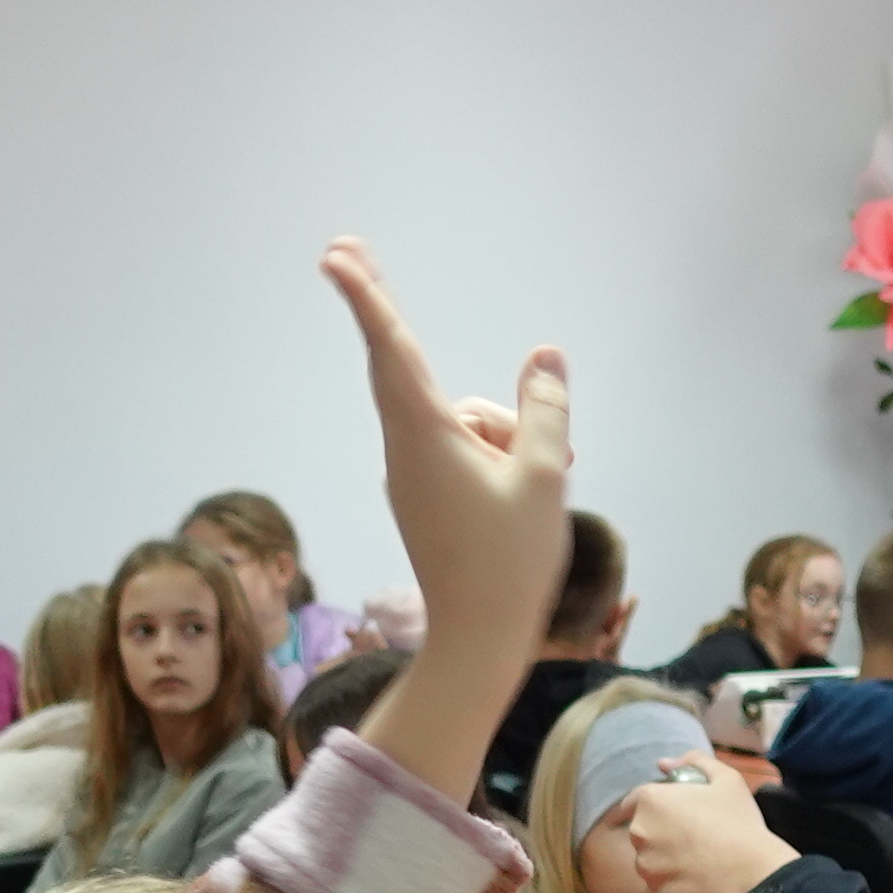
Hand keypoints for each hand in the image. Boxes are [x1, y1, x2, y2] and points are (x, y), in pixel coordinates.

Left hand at [327, 239, 569, 653]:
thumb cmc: (510, 560)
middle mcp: (406, 448)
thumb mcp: (544, 474)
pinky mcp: (424, 497)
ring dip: (501, 426)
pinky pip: (455, 449)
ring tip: (555, 472)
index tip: (337, 258)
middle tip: (347, 252)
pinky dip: (491, 450)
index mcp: (425, 435)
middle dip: (378, 309)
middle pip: (399, 366)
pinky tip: (531, 486)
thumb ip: (542, 408)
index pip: (392, 349)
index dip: (368, 298)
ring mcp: (412, 475)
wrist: (478, 640)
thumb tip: (543, 356)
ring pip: (455, 418)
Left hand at [618, 764, 794, 892]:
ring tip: (697, 860)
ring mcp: (645, 867)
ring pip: (649, 859)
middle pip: (643, 830)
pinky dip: (672, 883)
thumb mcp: (726, 779)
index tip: (675, 813)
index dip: (655, 805)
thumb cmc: (738, 822)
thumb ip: (694, 761)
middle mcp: (639, 833)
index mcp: (650, 801)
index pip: (634, 800)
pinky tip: (696, 880)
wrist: (752, 875)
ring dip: (665, 858)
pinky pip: (659, 885)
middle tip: (693, 836)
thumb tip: (664, 763)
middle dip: (660, 831)